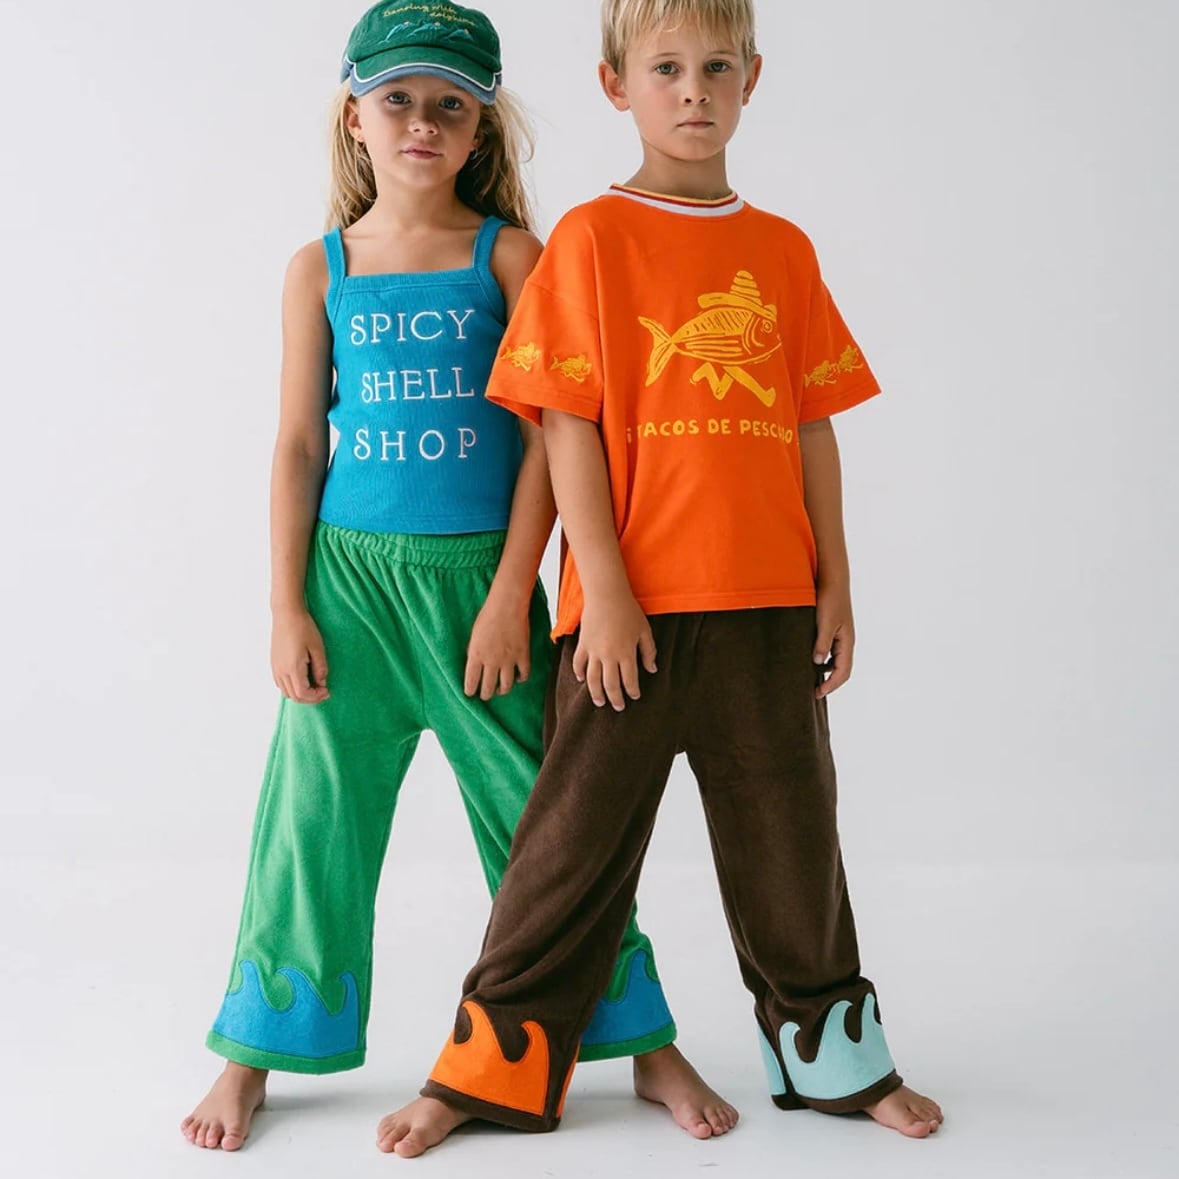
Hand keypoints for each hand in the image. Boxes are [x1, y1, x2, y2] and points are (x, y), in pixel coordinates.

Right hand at [271, 607, 329, 703]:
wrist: (286, 614)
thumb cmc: (303, 628)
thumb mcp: (318, 648)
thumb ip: (320, 668)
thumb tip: (322, 683)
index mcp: (292, 668)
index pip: (303, 693)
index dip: (316, 696)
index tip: (327, 691)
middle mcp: (281, 671)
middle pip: (294, 696)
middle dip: (310, 698)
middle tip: (323, 691)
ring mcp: (275, 668)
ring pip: (286, 692)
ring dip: (301, 694)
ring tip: (314, 686)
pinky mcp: (273, 664)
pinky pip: (281, 684)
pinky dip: (292, 688)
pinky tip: (303, 679)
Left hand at [465, 595, 531, 699]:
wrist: (507, 605)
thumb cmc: (488, 616)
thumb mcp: (473, 636)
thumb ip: (474, 653)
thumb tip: (474, 665)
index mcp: (476, 656)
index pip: (471, 682)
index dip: (469, 691)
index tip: (469, 693)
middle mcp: (492, 661)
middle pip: (488, 689)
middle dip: (485, 695)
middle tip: (484, 695)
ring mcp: (509, 660)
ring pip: (506, 686)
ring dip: (502, 691)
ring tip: (500, 690)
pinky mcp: (523, 655)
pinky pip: (524, 675)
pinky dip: (520, 679)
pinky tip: (517, 678)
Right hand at [574, 589, 656, 710]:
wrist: (606, 594)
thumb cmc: (628, 611)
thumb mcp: (644, 631)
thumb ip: (649, 652)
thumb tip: (652, 670)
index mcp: (626, 653)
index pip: (630, 680)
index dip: (632, 691)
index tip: (635, 697)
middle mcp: (609, 656)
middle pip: (610, 685)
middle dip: (615, 699)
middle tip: (618, 707)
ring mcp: (593, 651)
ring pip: (593, 679)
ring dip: (596, 693)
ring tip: (599, 702)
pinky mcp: (583, 644)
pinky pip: (578, 663)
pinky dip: (579, 673)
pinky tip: (582, 680)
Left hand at [813, 584, 853, 698]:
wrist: (832, 580)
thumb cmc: (830, 600)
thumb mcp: (825, 623)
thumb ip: (822, 643)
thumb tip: (817, 663)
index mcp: (847, 642)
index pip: (843, 671)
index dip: (832, 685)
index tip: (818, 694)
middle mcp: (846, 641)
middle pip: (841, 669)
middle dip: (830, 682)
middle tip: (814, 692)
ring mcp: (840, 635)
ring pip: (835, 660)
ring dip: (826, 672)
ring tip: (811, 679)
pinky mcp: (833, 629)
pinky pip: (830, 650)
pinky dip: (822, 660)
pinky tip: (811, 660)